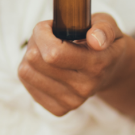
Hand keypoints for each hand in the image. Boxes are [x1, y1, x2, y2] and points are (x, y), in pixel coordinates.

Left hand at [18, 13, 132, 116]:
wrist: (109, 71)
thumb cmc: (102, 43)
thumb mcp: (109, 26)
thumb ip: (104, 29)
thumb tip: (95, 40)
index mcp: (97, 65)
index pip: (54, 53)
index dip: (42, 33)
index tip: (49, 25)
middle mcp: (84, 87)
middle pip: (35, 60)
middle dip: (36, 41)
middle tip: (49, 37)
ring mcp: (71, 101)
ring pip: (26, 71)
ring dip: (30, 55)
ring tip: (47, 50)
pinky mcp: (59, 109)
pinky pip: (26, 83)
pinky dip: (31, 70)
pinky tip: (46, 66)